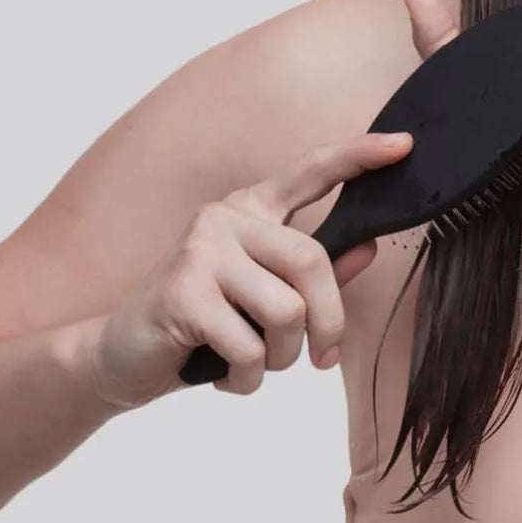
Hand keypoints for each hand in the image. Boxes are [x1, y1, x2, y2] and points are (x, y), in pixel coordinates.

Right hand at [84, 131, 414, 408]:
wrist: (117, 357)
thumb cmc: (201, 324)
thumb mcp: (263, 296)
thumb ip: (316, 271)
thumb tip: (370, 247)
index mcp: (250, 209)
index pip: (312, 171)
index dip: (359, 156)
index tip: (404, 144)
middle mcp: (225, 217)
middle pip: (311, 261)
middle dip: (327, 321)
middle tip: (323, 359)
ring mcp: (201, 250)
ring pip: (286, 310)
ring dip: (282, 358)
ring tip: (254, 364)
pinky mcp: (183, 292)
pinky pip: (250, 345)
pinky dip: (247, 378)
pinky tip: (223, 375)